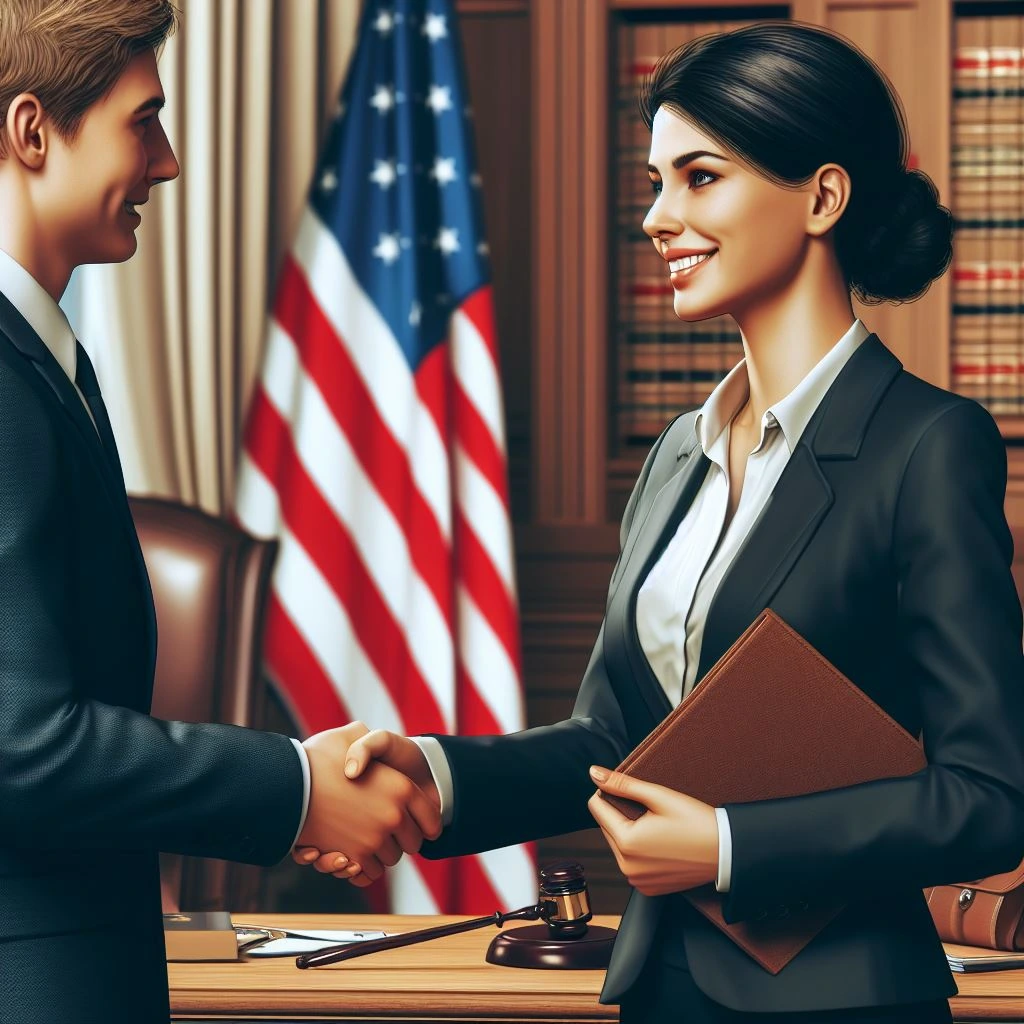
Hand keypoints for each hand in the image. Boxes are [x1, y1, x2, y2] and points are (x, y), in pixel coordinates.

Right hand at [296, 723, 441, 883]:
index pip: (432, 819)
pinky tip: (352, 853)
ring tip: (365, 837)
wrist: (290, 781)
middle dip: (403, 839)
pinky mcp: (354, 857)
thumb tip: (371, 743)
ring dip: (380, 853)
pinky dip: (362, 868)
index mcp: (402, 787)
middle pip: (413, 843)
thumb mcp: (351, 736)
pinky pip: (370, 872)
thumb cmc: (318, 756)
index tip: (419, 823)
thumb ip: (368, 741)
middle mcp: (393, 815)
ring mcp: (375, 838)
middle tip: (388, 830)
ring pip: (391, 859)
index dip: (428, 823)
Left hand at [586, 765, 718, 896]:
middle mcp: (627, 867)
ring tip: (658, 827)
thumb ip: (623, 784)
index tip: (633, 792)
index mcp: (627, 843)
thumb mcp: (660, 796)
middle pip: (606, 827)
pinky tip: (661, 844)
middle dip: (621, 814)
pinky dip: (640, 851)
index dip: (611, 793)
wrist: (726, 852)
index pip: (596, 808)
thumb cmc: (697, 822)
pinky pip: (631, 862)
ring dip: (629, 832)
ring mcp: (637, 881)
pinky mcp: (647, 888)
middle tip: (652, 812)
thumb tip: (594, 773)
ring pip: (617, 844)